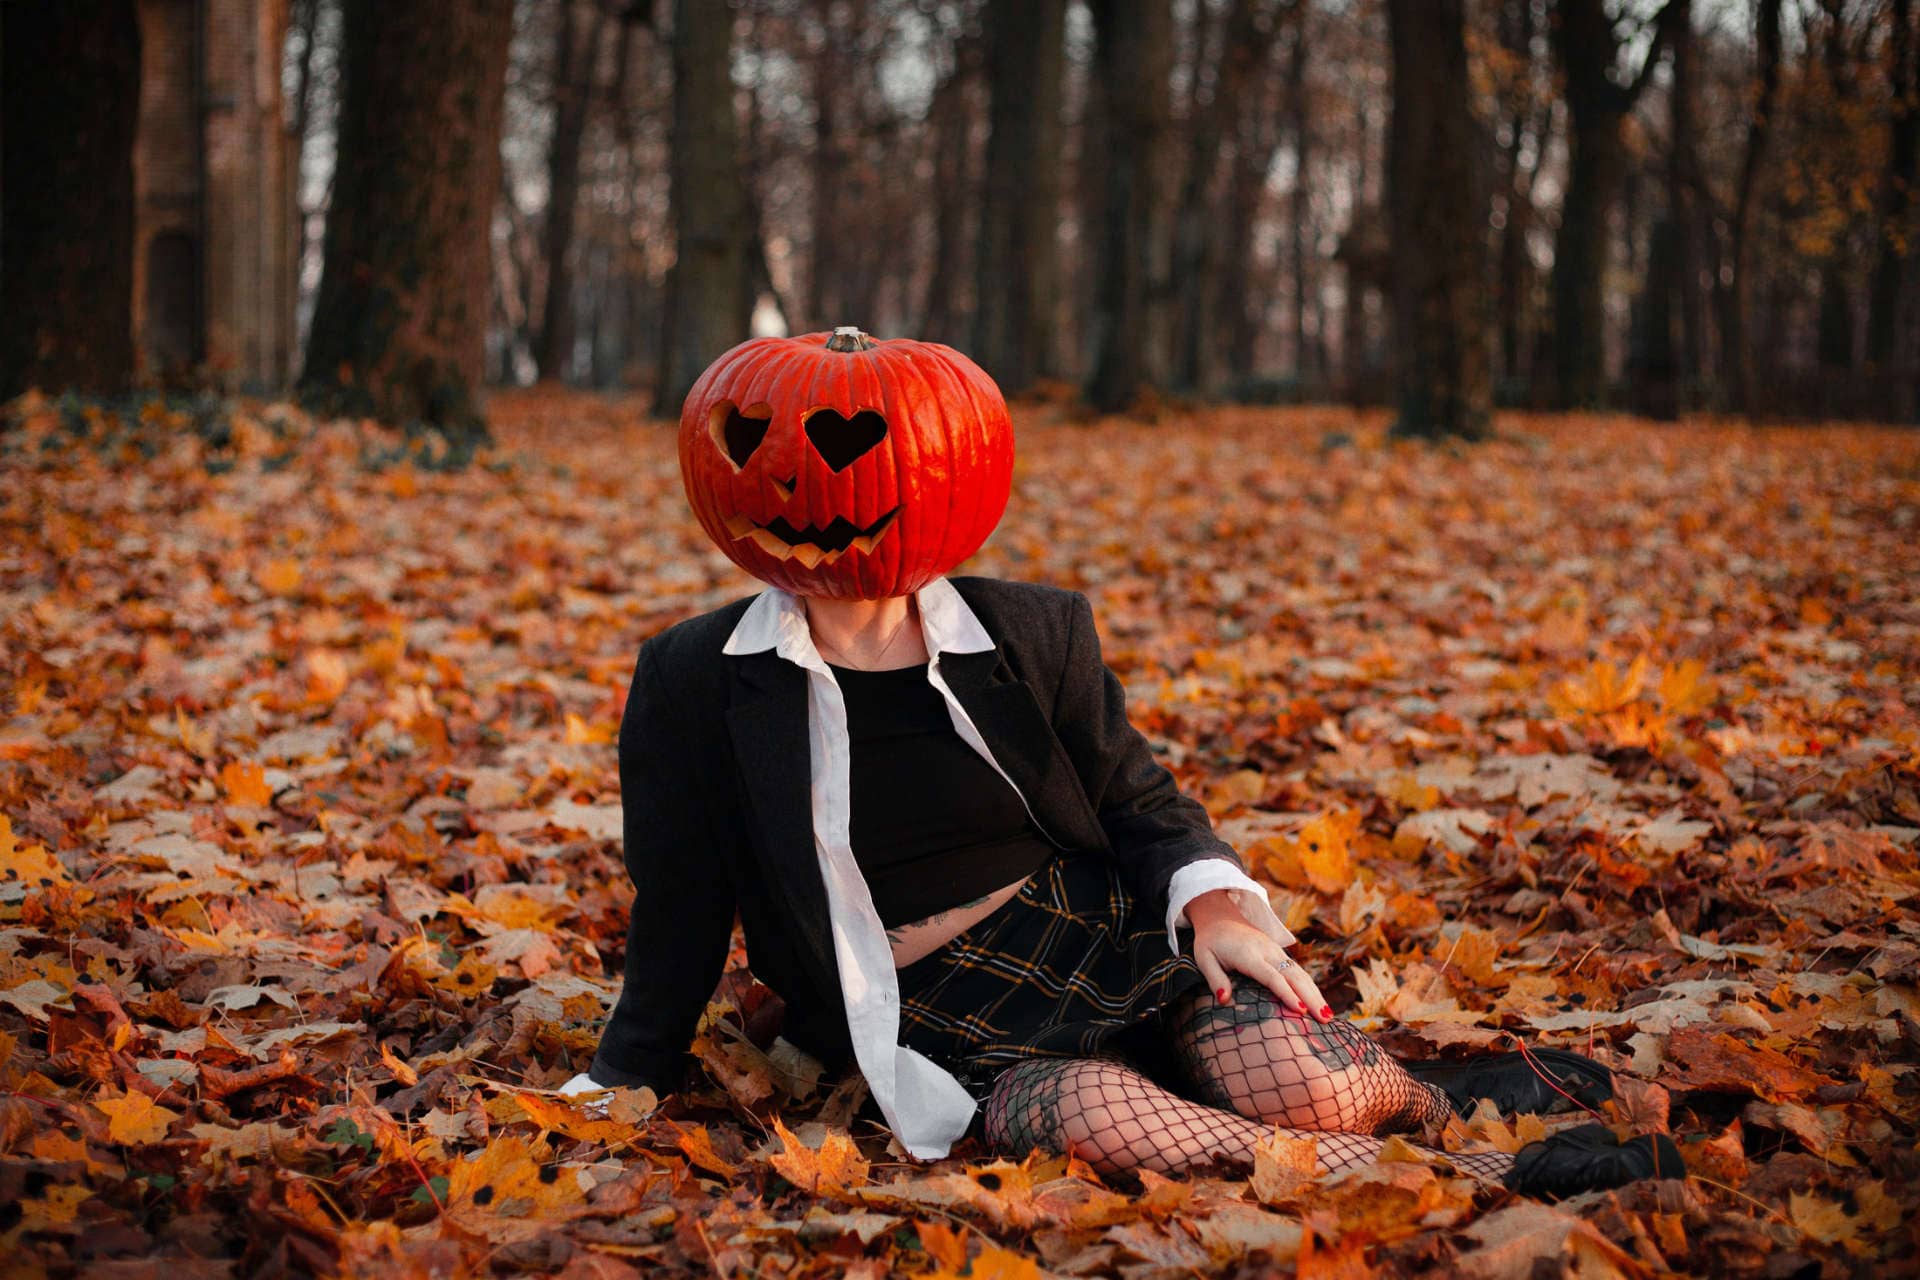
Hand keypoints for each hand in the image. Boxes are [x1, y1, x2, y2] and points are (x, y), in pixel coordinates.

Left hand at [1185, 889, 1331, 1020]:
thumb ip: (1215, 979)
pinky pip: (1297, 971)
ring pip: (1300, 973)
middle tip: (1325, 1019)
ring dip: (1315, 993)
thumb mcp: (1203, 959)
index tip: (1300, 1011)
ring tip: (1329, 1016)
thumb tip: (1224, 1001)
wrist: (1220, 916)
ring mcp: (1275, 951)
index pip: (1271, 976)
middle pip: (1293, 975)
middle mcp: (1267, 951)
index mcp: (1248, 954)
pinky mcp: (1279, 953)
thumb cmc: (1210, 942)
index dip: (1287, 993)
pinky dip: (1310, 987)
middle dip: (1311, 997)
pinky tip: (1319, 1003)